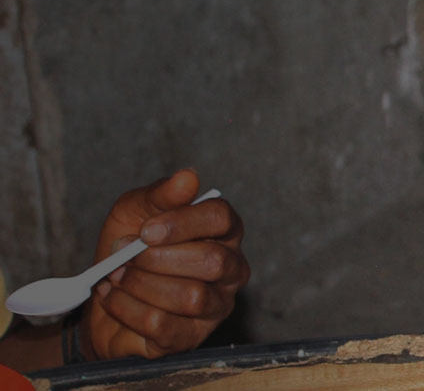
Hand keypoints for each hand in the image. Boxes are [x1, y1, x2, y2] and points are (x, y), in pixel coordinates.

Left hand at [82, 169, 249, 359]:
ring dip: (140, 285)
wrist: (102, 294)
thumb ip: (161, 194)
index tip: (147, 230)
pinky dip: (127, 309)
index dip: (184, 223)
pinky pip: (163, 325)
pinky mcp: (190, 337)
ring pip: (191, 297)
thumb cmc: (127, 247)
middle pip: (212, 261)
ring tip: (115, 277)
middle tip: (122, 256)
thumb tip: (188, 176)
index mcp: (223, 231)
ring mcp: (215, 306)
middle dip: (156, 259)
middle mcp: (230, 269)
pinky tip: (114, 298)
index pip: (222, 219)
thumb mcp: (135, 210)